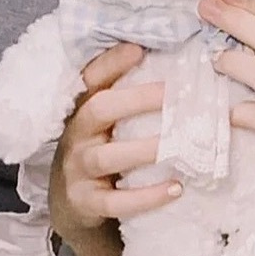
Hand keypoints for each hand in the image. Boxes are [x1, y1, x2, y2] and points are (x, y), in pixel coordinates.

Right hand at [49, 42, 176, 255]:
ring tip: (181, 146)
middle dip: (137, 99)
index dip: (112, 62)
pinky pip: (115, 202)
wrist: (73, 206)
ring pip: (107, 156)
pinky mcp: (86, 203)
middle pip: (98, 109)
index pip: (90, 78)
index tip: (139, 49)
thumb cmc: (102, 152)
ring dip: (146, 150)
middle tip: (174, 95)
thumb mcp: (108, 123)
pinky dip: (146, 196)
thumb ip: (131, 98)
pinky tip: (176, 188)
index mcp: (83, 110)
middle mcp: (76, 135)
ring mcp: (78, 170)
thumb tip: (181, 66)